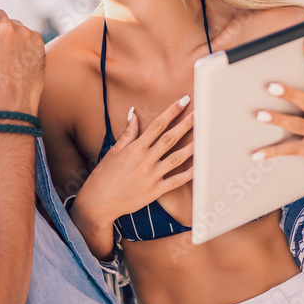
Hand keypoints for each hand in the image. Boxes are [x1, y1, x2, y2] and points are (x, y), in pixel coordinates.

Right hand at [71, 97, 194, 235]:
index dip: (171, 111)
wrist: (98, 203)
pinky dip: (190, 174)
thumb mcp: (114, 151)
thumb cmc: (104, 176)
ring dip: (193, 146)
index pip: (157, 125)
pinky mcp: (155, 191)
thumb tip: (133, 113)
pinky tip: (201, 165)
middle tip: (201, 113)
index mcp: (135, 149)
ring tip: (206, 136)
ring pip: (177, 158)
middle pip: (170, 138)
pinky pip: (176, 181)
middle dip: (186, 124)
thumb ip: (128, 133)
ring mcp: (152, 176)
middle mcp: (145, 160)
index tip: (183, 101)